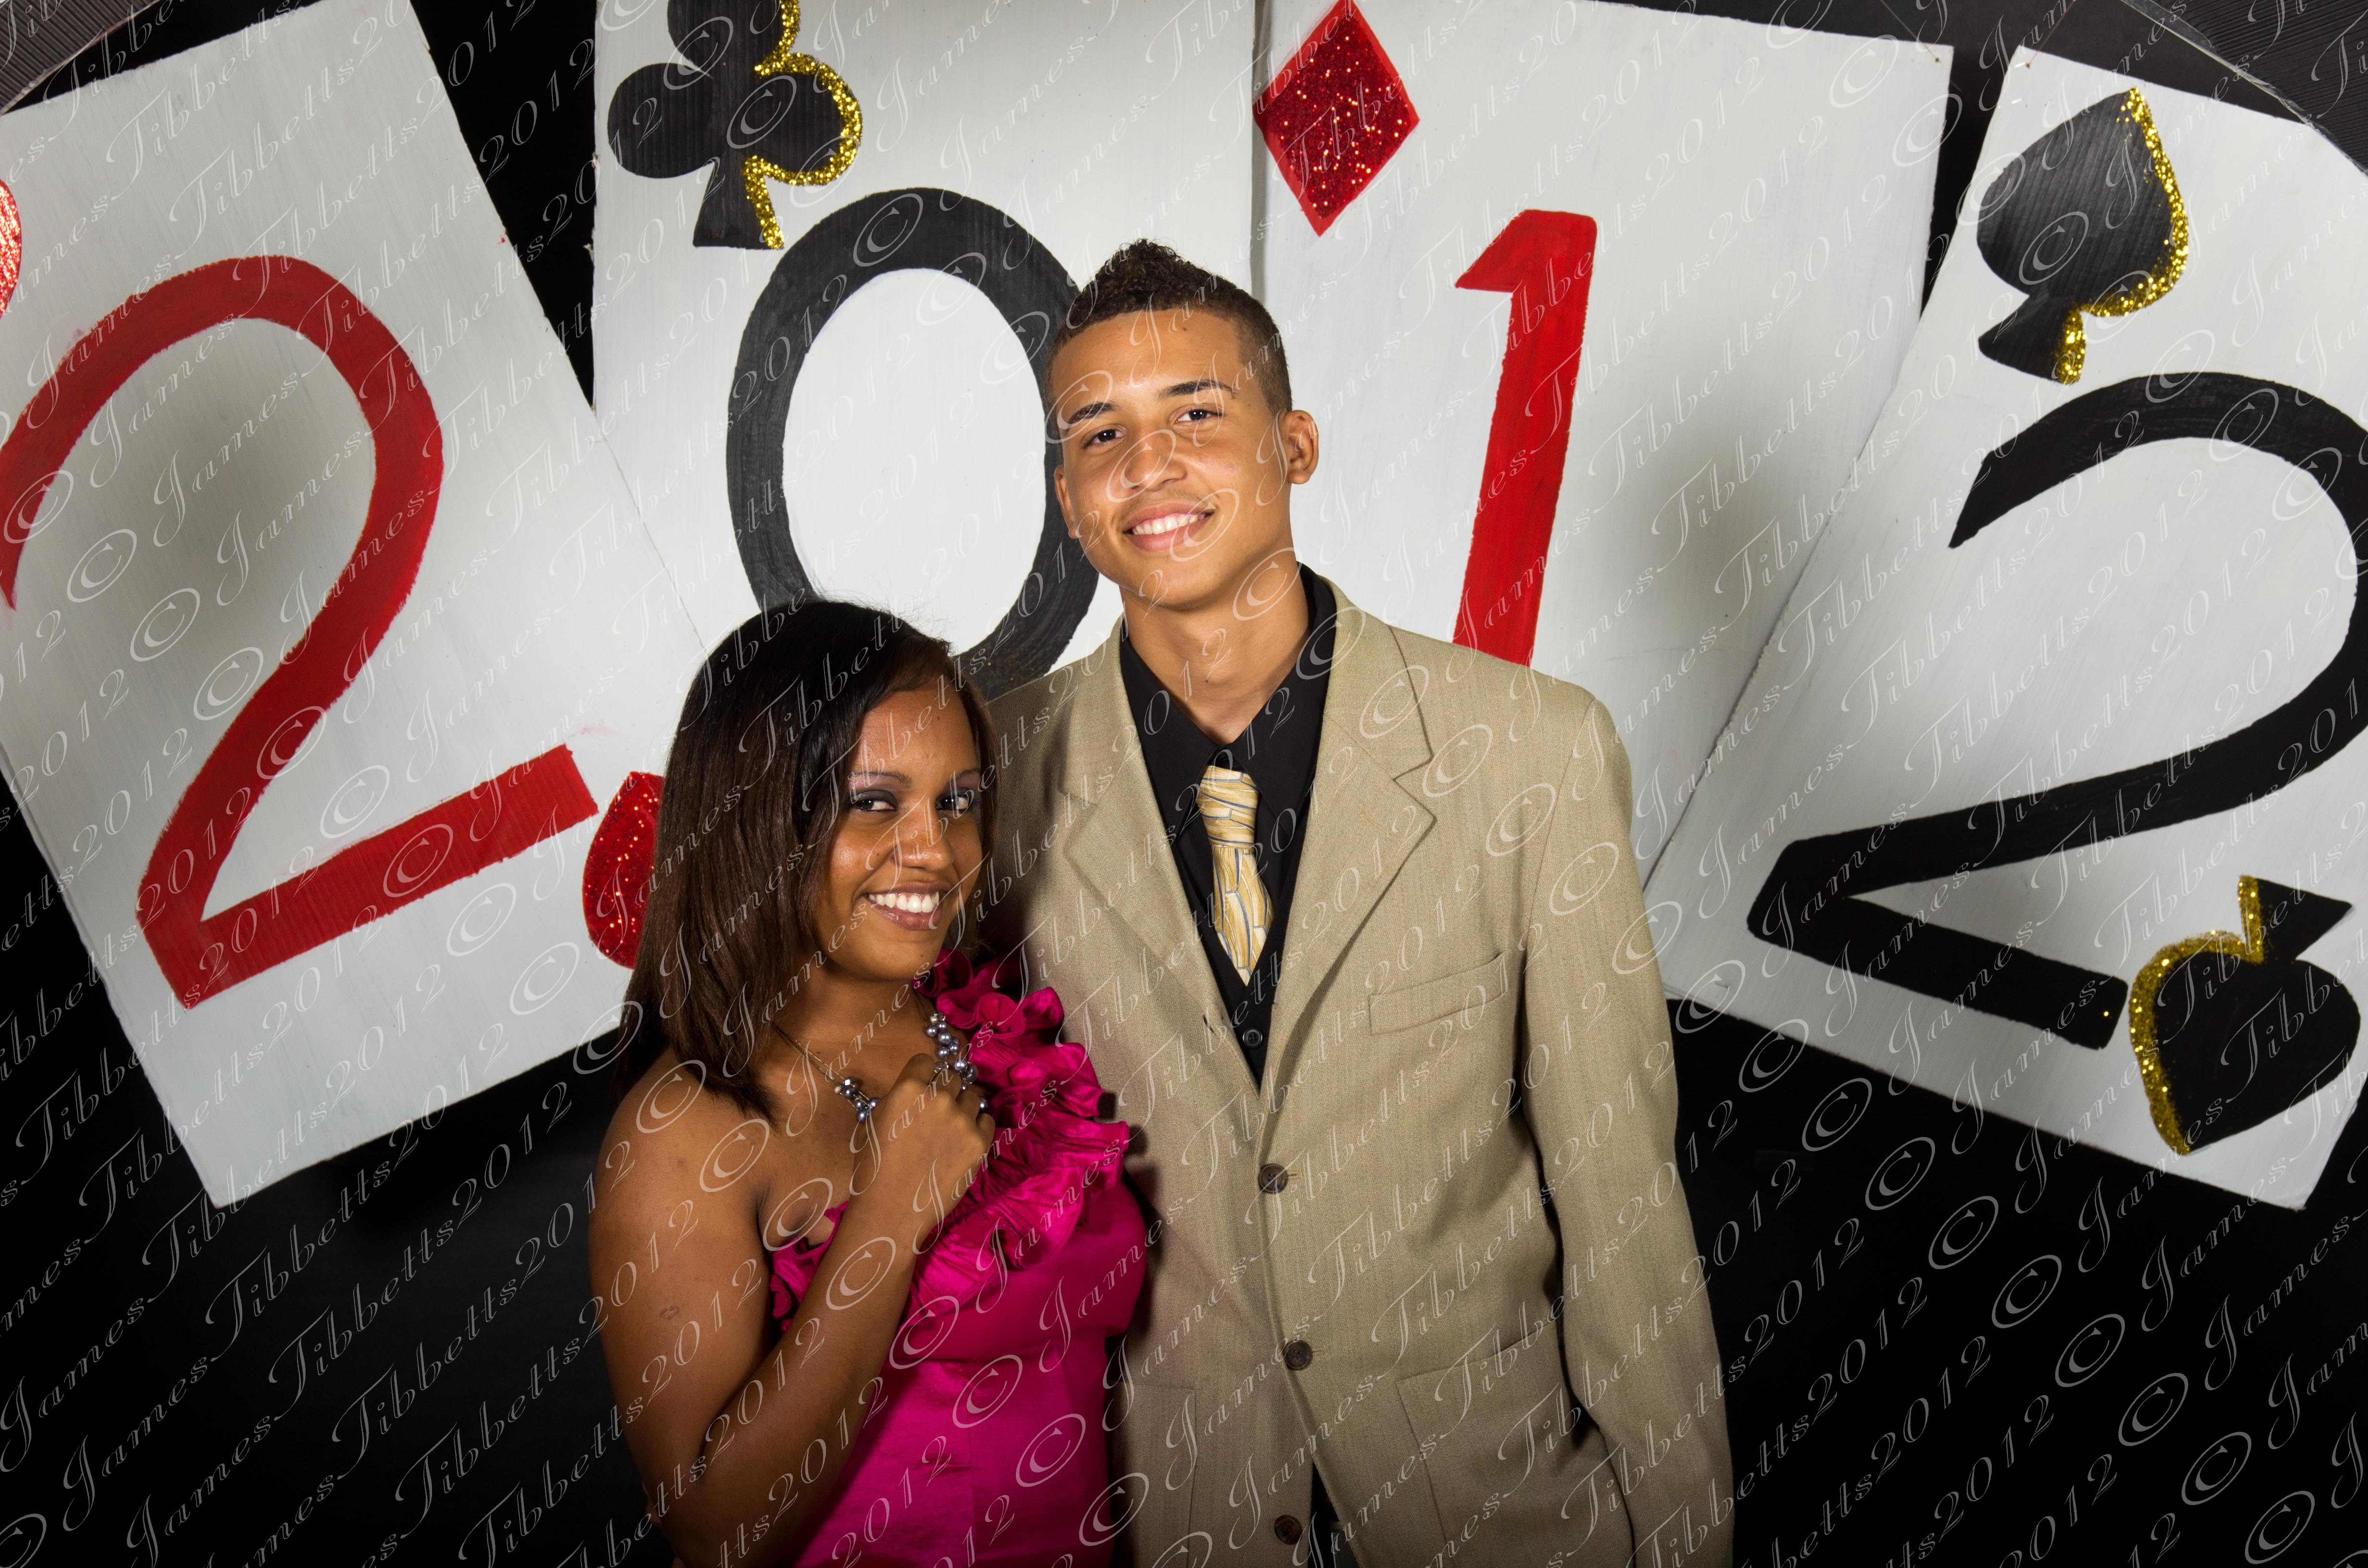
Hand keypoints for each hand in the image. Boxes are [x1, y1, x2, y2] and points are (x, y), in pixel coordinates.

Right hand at [859, 1052, 994, 1250]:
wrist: (892, 1210)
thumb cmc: (873, 1169)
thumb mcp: (872, 1124)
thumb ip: (896, 1099)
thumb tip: (913, 1089)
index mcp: (908, 1089)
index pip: (925, 1061)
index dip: (923, 1073)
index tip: (924, 1084)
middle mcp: (939, 1098)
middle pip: (951, 1077)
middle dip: (944, 1090)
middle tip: (937, 1111)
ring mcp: (962, 1120)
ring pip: (971, 1096)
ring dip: (963, 1106)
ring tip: (951, 1127)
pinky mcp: (979, 1143)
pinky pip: (987, 1119)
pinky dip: (978, 1124)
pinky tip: (965, 1138)